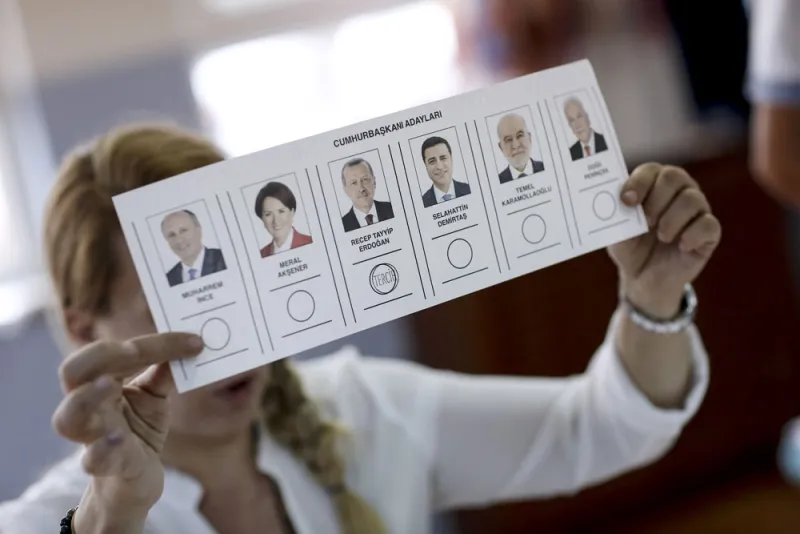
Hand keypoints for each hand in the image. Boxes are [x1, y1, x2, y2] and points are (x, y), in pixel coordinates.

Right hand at [52, 333, 202, 513]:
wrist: (135, 480)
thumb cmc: (138, 430)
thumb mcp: (154, 397)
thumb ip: (164, 371)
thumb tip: (190, 343)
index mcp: (100, 382)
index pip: (112, 352)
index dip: (152, 343)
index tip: (194, 342)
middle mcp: (89, 407)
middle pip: (72, 372)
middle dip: (101, 356)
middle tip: (135, 350)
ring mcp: (93, 438)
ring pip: (68, 418)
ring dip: (87, 398)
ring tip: (109, 385)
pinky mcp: (107, 467)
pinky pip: (93, 460)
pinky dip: (102, 449)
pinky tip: (118, 438)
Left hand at [608, 163, 721, 317]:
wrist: (643, 278)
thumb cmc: (630, 247)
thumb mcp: (616, 233)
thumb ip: (616, 216)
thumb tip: (618, 201)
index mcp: (653, 184)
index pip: (651, 170)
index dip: (639, 183)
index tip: (627, 201)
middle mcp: (678, 191)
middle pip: (674, 176)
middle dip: (656, 200)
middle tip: (646, 221)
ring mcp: (696, 210)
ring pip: (692, 199)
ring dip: (672, 219)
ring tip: (661, 237)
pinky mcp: (709, 232)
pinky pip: (708, 225)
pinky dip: (691, 235)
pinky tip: (681, 246)